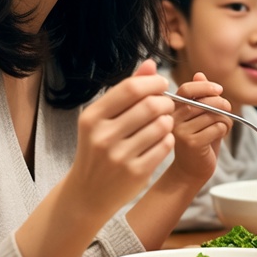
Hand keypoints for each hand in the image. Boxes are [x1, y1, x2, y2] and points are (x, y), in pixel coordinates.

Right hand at [67, 59, 173, 218]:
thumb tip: (150, 63)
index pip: (132, 88)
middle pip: (151, 105)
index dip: (154, 82)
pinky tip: (161, 139)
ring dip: (168, 120)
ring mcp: (119, 156)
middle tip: (166, 105)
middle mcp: (102, 136)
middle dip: (166, 101)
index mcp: (92, 117)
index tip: (161, 85)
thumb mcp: (103, 119)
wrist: (88, 193)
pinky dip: (168, 138)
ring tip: (163, 122)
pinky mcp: (135, 173)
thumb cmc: (99, 147)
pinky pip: (165, 145)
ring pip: (162, 125)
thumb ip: (127, 90)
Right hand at [169, 72, 229, 182]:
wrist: (190, 171)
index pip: (187, 89)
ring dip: (225, 120)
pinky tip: (219, 136)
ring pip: (213, 115)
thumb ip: (201, 96)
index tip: (219, 90)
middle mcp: (173, 119)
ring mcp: (181, 132)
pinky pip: (217, 128)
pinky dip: (224, 130)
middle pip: (204, 102)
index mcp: (173, 109)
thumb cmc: (198, 141)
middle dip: (222, 104)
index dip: (205, 87)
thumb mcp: (200, 115)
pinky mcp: (191, 143)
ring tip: (222, 127)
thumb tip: (200, 75)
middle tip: (228, 110)